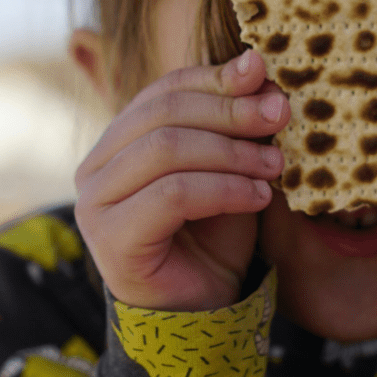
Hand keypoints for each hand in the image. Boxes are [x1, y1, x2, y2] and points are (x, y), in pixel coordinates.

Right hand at [74, 50, 288, 310]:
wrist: (201, 313)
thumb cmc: (213, 237)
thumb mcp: (231, 169)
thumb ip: (236, 123)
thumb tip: (255, 63)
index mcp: (119, 141)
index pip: (164, 90)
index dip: (215, 78)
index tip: (265, 75)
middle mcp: (96, 166)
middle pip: (164, 114)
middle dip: (229, 110)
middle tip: (280, 115)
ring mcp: (96, 202)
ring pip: (167, 149)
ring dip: (231, 152)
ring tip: (275, 165)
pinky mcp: (110, 237)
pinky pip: (173, 194)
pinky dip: (224, 189)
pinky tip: (259, 196)